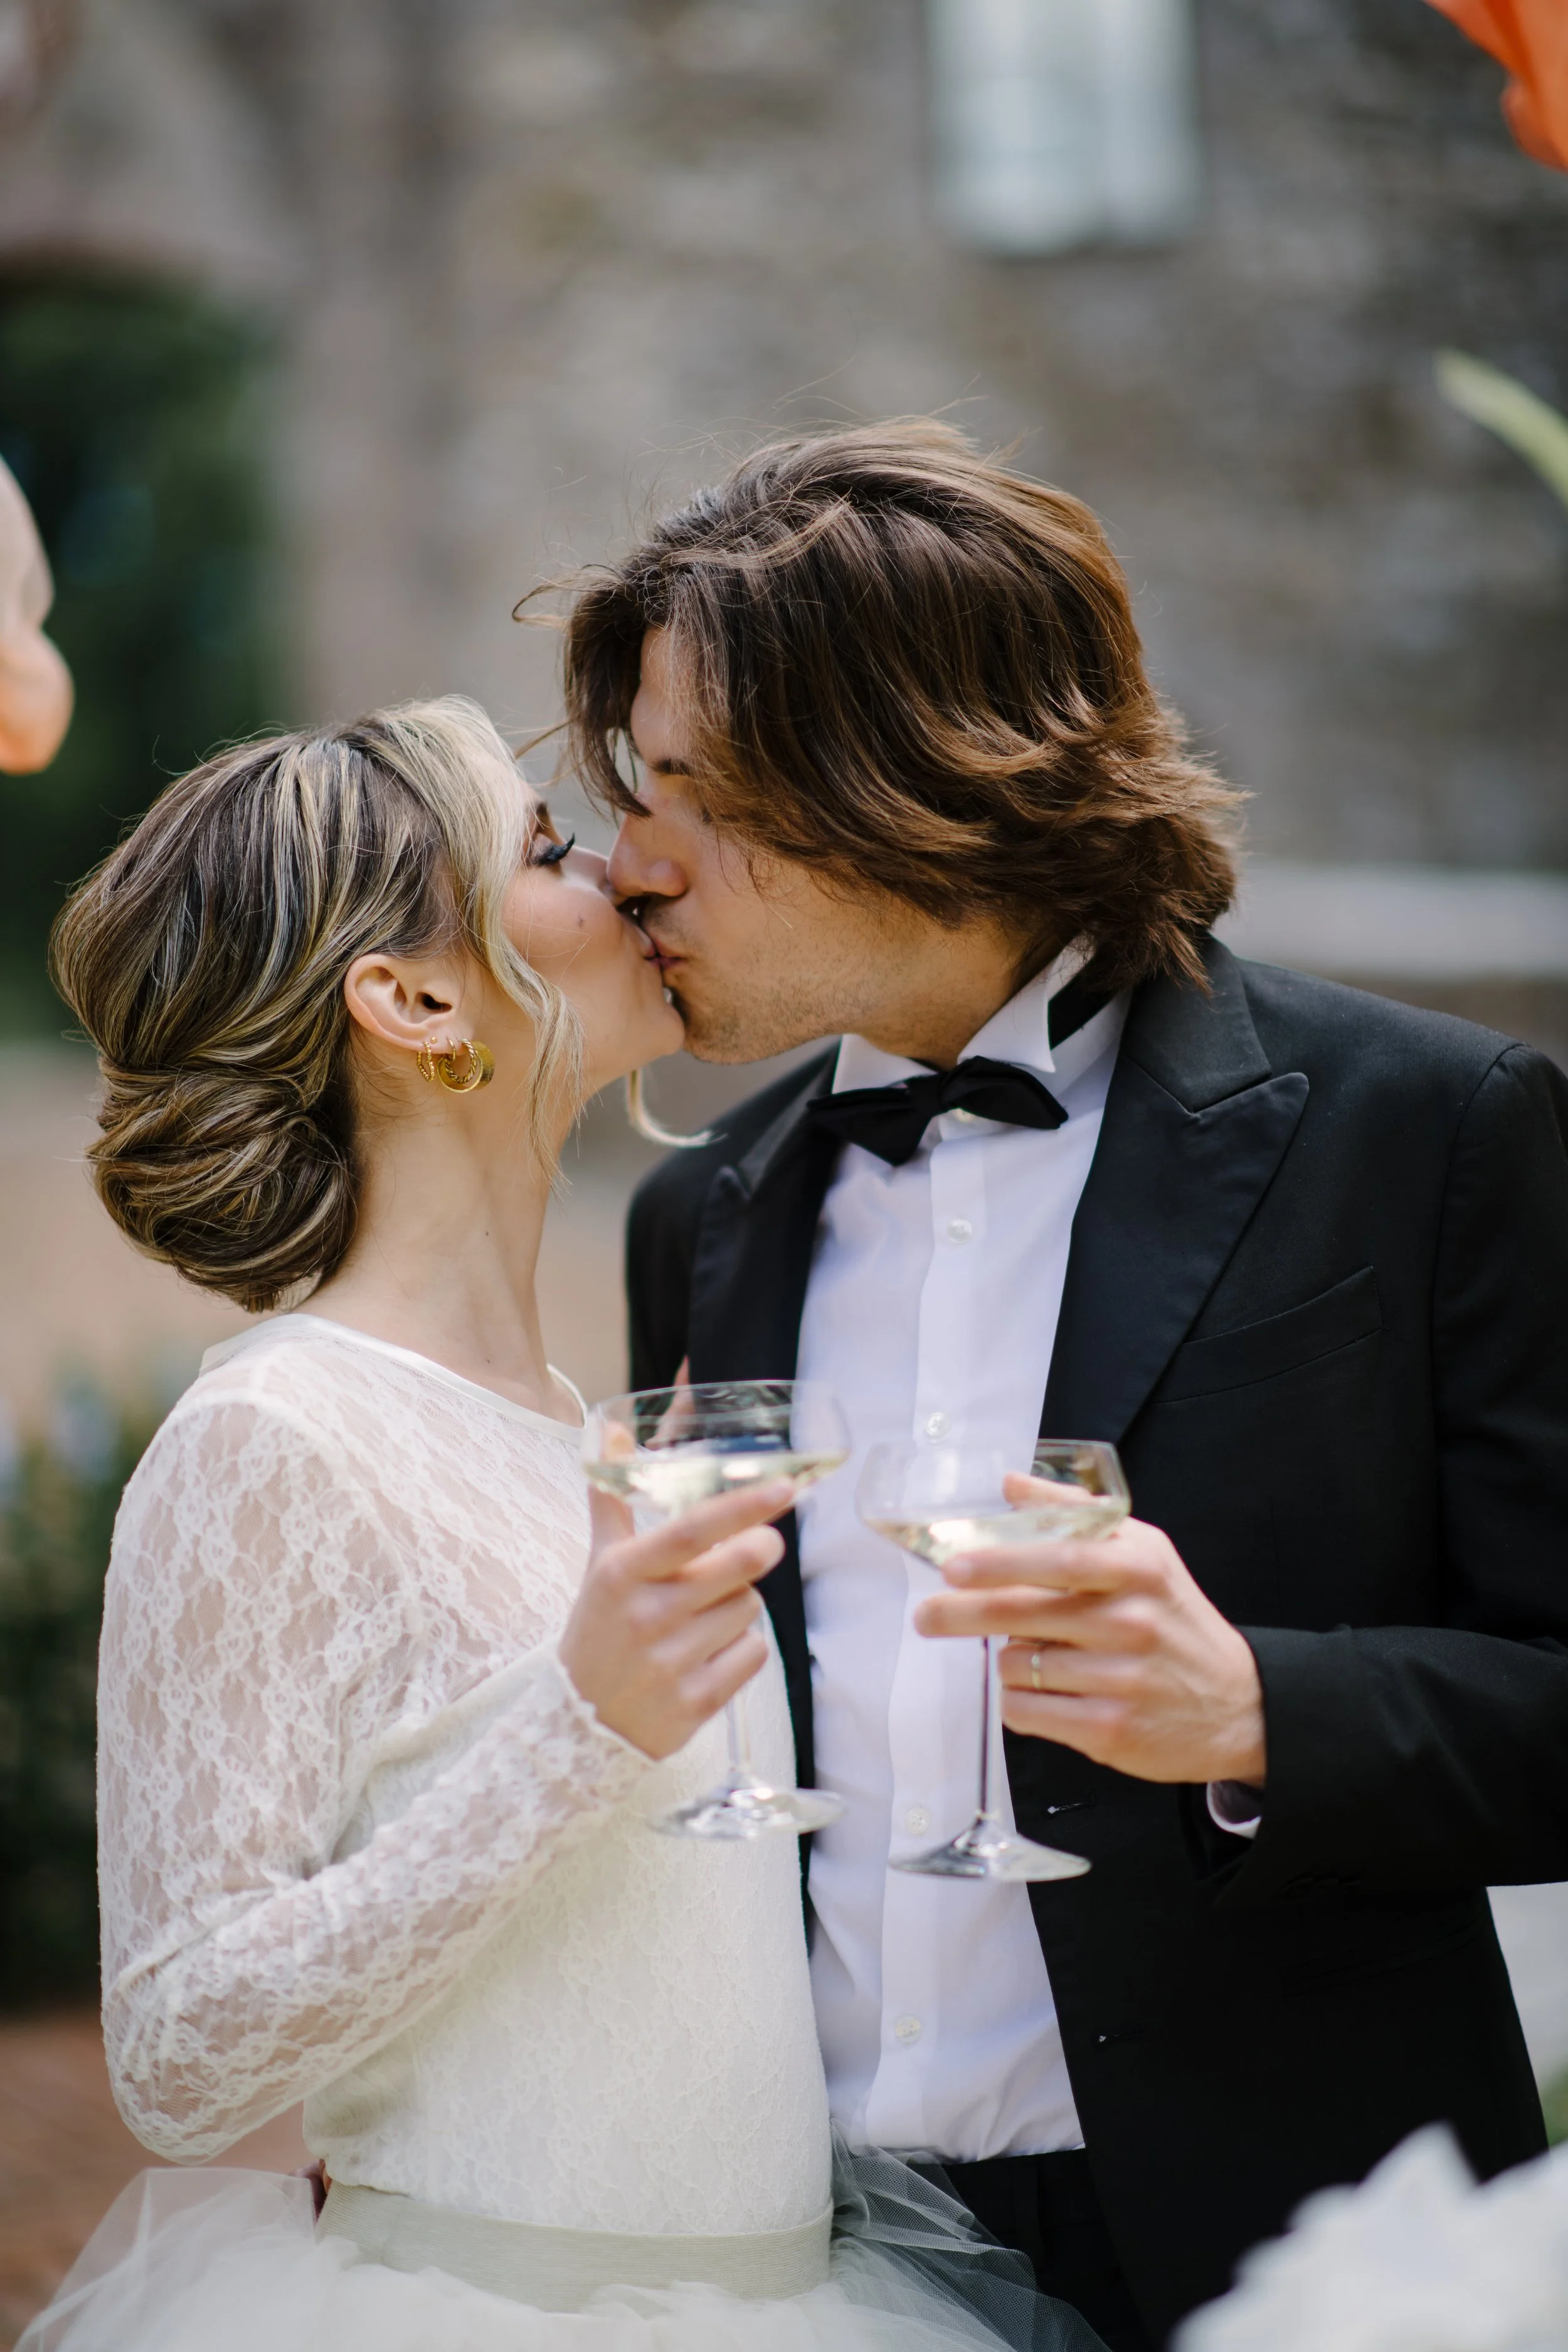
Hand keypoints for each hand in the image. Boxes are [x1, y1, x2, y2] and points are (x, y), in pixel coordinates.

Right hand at [560, 1478, 789, 1759]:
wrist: (578, 1722)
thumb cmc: (600, 1631)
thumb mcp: (601, 1565)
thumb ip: (614, 1499)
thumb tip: (612, 1430)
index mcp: (624, 1573)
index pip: (691, 1530)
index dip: (741, 1506)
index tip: (783, 1487)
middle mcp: (648, 1615)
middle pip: (740, 1567)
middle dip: (756, 1552)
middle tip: (758, 1547)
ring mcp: (672, 1662)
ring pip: (750, 1609)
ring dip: (739, 1606)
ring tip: (703, 1619)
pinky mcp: (696, 1702)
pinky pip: (752, 1653)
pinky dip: (741, 1649)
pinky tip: (708, 1655)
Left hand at [912, 1472, 1266, 1785]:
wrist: (1238, 1705)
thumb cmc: (1174, 1619)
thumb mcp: (1144, 1553)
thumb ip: (1075, 1515)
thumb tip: (1010, 1483)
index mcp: (1139, 1569)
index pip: (1060, 1560)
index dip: (1001, 1562)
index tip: (953, 1566)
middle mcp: (1134, 1622)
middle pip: (1025, 1615)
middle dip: (963, 1614)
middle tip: (926, 1615)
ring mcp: (1123, 1680)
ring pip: (1020, 1666)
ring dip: (1008, 1661)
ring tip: (1032, 1656)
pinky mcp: (1110, 1730)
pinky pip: (1029, 1712)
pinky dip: (1017, 1701)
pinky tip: (1037, 1691)